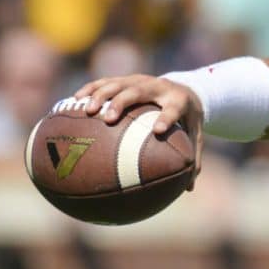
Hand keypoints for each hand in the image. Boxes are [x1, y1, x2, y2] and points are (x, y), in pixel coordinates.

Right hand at [74, 75, 203, 188]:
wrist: (186, 88)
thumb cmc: (188, 119)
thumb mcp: (195, 135)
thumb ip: (194, 159)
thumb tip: (188, 189)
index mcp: (178, 101)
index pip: (173, 110)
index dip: (166, 119)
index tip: (158, 131)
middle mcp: (158, 87)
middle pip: (138, 91)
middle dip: (121, 103)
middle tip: (108, 119)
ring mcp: (140, 80)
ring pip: (118, 83)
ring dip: (100, 95)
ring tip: (86, 110)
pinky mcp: (126, 79)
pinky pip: (105, 82)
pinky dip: (89, 90)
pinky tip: (73, 101)